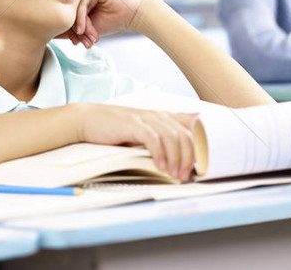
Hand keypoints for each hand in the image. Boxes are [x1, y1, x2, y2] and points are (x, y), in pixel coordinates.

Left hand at [56, 0, 147, 47]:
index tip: (75, 44)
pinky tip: (84, 30)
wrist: (135, 14)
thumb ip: (72, 29)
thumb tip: (53, 35)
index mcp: (78, 0)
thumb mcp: (90, 28)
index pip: (65, 15)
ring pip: (73, 10)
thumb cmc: (114, 20)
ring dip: (79, 28)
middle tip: (81, 44)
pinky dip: (81, 19)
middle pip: (67, 12)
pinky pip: (81, 4)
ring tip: (87, 40)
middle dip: (73, 32)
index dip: (68, 31)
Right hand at [75, 103, 196, 180]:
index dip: (201, 144)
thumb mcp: (144, 131)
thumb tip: (185, 145)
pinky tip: (160, 166)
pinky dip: (160, 154)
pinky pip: (153, 139)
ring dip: (176, 159)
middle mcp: (158, 115)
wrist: (89, 120)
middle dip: (190, 157)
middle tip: (185, 175)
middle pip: (186, 134)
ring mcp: (146, 118)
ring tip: (174, 174)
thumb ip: (163, 135)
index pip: (192, 126)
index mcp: (163, 116)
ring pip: (172, 138)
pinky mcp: (133, 124)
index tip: (201, 163)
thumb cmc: (116, 129)